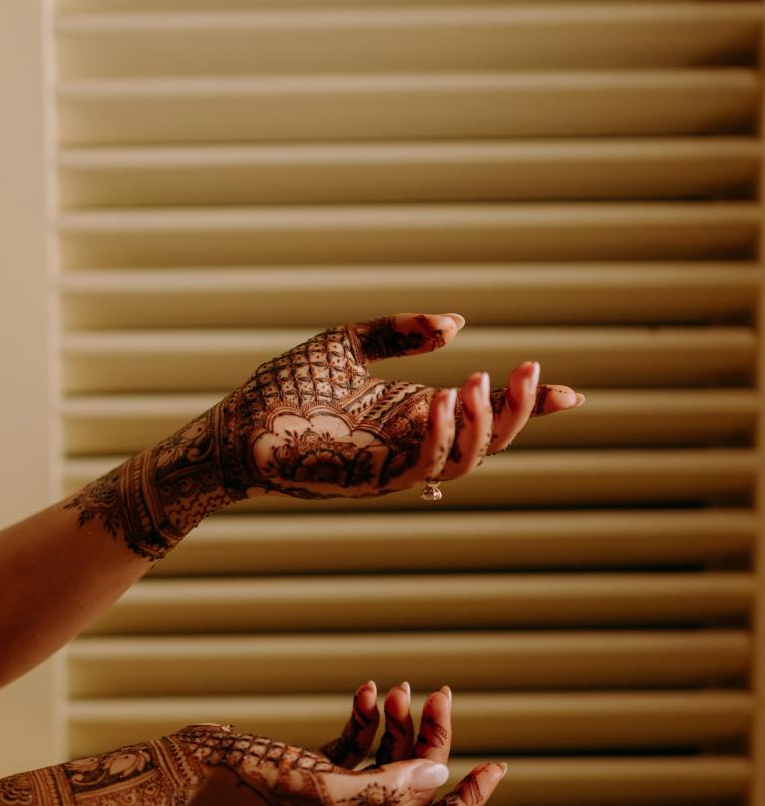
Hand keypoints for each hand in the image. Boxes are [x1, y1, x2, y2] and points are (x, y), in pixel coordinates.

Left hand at [64, 312, 583, 559]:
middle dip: (519, 412)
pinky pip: (421, 467)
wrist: (235, 425)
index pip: (486, 416)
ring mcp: (395, 466)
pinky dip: (440, 439)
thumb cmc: (285, 388)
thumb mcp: (348, 342)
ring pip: (466, 460)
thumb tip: (457, 324)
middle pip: (490, 440)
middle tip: (526, 371)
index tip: (570, 393)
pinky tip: (442, 401)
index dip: (530, 408)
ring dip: (484, 424)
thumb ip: (401, 330)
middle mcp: (413, 443)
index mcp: (415, 413)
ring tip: (481, 381)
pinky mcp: (369, 481)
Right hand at [170, 683, 504, 805]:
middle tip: (440, 694)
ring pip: (386, 761)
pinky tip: (365, 691)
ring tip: (397, 689)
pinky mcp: (310, 769)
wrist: (185, 768)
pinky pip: (355, 745)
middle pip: (412, 787)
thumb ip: (381, 787)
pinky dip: (365, 718)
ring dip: (398, 723)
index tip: (495, 767)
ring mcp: (329, 796)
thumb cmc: (246, 782)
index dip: (467, 803)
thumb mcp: (316, 784)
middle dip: (430, 741)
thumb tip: (441, 779)